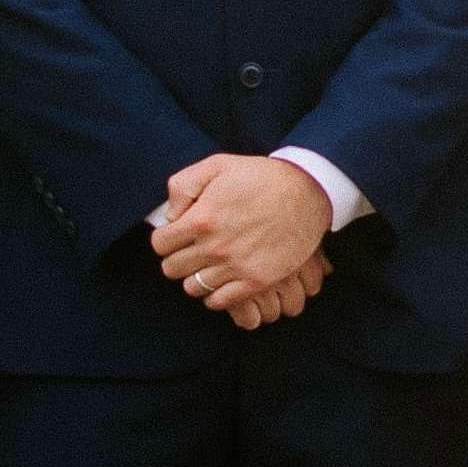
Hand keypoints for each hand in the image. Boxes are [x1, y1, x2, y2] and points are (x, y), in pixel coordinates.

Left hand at [154, 153, 333, 317]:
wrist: (307, 192)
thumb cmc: (261, 177)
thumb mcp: (217, 165)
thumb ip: (183, 185)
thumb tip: (170, 214)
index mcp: (201, 219)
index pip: (160, 244)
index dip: (166, 239)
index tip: (178, 235)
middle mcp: (215, 247)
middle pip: (172, 269)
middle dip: (178, 258)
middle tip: (192, 250)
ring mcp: (236, 267)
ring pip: (193, 288)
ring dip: (196, 277)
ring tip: (208, 265)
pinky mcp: (256, 280)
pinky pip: (220, 302)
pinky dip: (217, 294)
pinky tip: (223, 279)